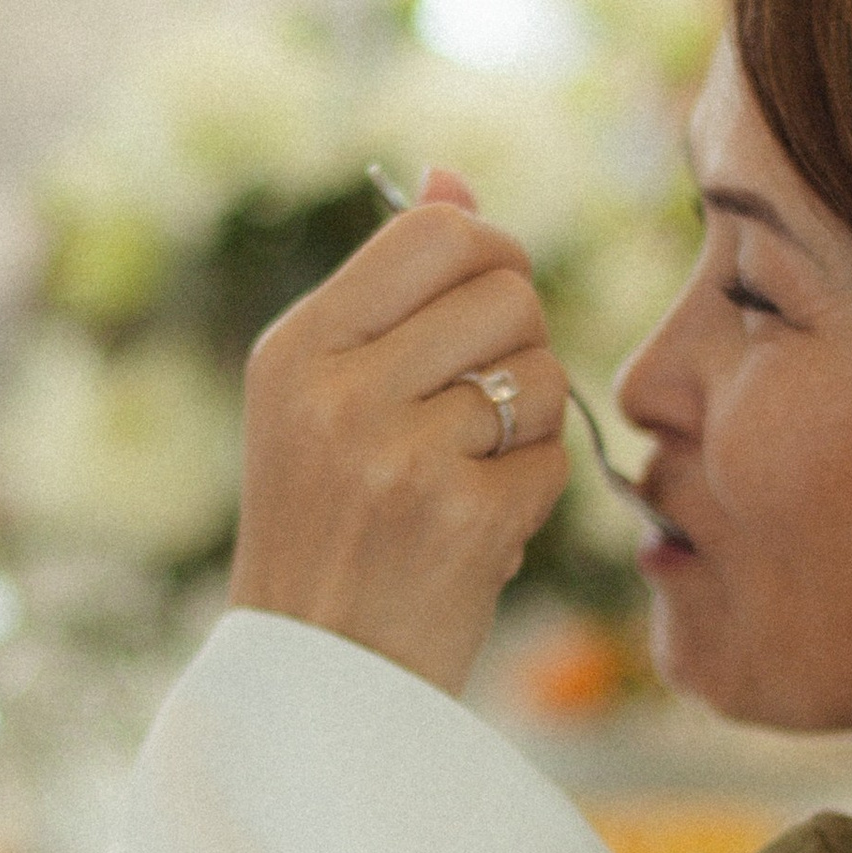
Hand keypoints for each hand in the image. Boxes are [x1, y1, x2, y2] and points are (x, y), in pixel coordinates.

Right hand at [228, 169, 568, 693]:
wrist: (315, 680)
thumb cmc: (329, 526)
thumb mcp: (325, 397)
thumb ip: (392, 287)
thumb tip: (452, 172)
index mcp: (298, 349)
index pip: (437, 231)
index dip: (490, 255)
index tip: (484, 306)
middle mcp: (339, 393)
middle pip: (507, 291)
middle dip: (519, 342)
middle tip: (479, 406)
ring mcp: (400, 457)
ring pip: (543, 372)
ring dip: (530, 423)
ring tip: (471, 473)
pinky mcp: (463, 519)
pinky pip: (553, 458)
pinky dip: (531, 494)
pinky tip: (478, 528)